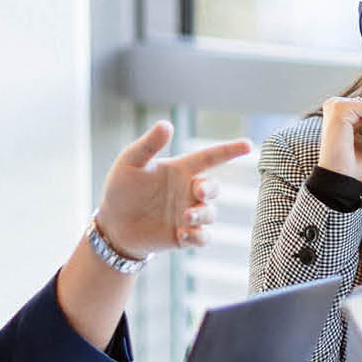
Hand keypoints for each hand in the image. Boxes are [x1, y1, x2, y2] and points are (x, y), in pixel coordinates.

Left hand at [94, 121, 251, 256]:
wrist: (113, 224)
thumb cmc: (121, 188)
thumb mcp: (131, 162)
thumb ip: (149, 144)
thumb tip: (167, 124)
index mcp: (181, 170)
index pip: (211, 157)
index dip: (230, 150)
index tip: (248, 145)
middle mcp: (189, 191)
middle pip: (214, 187)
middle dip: (211, 188)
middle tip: (198, 191)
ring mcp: (188, 214)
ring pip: (211, 214)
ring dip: (202, 214)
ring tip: (185, 217)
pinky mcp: (184, 236)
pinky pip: (203, 237)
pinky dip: (198, 236)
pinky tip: (183, 234)